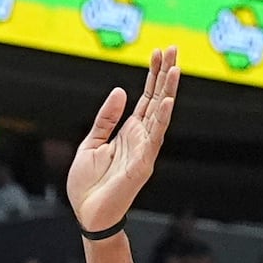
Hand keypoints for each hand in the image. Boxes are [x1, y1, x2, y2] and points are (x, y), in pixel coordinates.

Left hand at [67, 47, 178, 234]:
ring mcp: (144, 150)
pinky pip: (154, 139)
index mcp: (129, 133)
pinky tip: (168, 101)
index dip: (152, 75)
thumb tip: (121, 90)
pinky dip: (162, 119)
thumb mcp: (90, 144)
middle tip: (173, 48)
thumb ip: (105, 119)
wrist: (86, 215)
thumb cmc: (87, 186)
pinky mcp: (142, 165)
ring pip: (160, 115)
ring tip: (176, 68)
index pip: (146, 98)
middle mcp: (141, 138)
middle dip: (165, 74)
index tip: (158, 52)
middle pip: (157, 100)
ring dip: (169, 91)